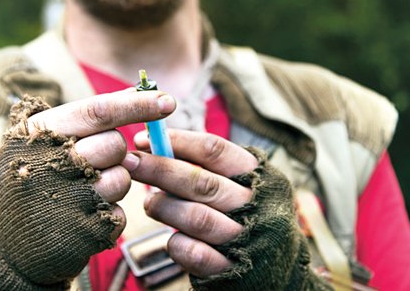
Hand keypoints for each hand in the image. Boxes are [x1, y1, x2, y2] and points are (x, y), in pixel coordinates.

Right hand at [0, 89, 175, 290]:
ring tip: (86, 188)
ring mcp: (66, 199)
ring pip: (121, 178)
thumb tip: (135, 92)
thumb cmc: (31, 176)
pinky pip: (119, 213)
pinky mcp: (80, 232)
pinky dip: (109, 212)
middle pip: (114, 144)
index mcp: (41, 132)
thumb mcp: (41, 139)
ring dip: (114, 182)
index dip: (137, 105)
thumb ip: (85, 117)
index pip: (98, 111)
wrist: (1, 240)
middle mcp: (51, 162)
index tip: (168, 101)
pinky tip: (83, 212)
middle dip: (116, 151)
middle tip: (94, 160)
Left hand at [124, 129, 257, 276]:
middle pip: (201, 182)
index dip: (176, 141)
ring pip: (197, 218)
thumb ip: (207, 166)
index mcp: (258, 175)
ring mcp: (246, 239)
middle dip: (159, 170)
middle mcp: (255, 205)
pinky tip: (170, 237)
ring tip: (149, 203)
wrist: (279, 267)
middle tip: (130, 163)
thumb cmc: (246, 212)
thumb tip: (155, 144)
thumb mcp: (240, 182)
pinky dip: (177, 243)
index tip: (141, 139)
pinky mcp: (232, 270)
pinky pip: (196, 255)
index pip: (214, 150)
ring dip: (165, 207)